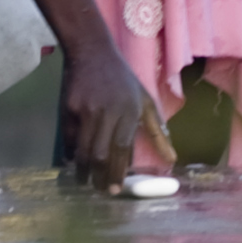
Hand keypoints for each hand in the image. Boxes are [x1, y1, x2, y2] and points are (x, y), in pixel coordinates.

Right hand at [59, 40, 173, 190]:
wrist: (92, 52)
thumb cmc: (123, 79)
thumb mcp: (145, 101)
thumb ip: (158, 131)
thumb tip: (171, 159)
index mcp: (129, 110)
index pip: (122, 148)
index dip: (118, 171)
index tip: (117, 188)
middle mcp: (107, 111)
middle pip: (101, 153)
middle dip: (100, 177)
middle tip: (101, 190)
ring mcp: (86, 110)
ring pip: (83, 149)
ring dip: (84, 170)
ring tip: (86, 182)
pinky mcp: (69, 108)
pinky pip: (70, 138)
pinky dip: (72, 153)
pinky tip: (75, 163)